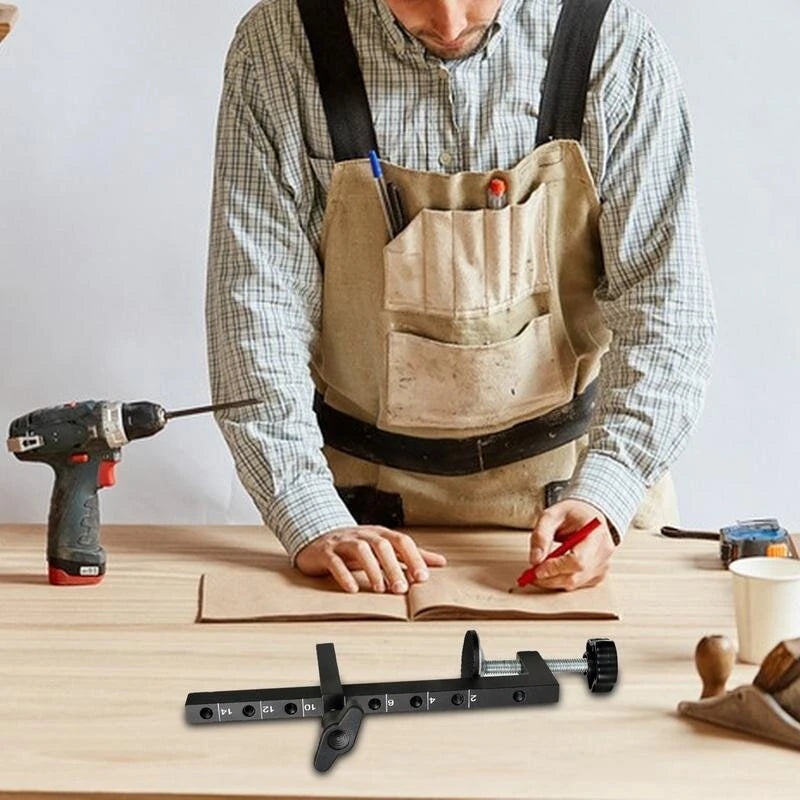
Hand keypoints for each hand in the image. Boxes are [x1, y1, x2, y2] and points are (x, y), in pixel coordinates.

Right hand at [295, 526, 446, 593]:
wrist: (317, 540)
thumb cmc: (356, 548)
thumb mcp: (384, 549)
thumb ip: (410, 556)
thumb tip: (441, 562)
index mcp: (379, 534)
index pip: (401, 541)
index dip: (413, 558)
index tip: (423, 578)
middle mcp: (363, 535)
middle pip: (382, 545)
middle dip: (394, 567)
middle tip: (402, 589)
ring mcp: (343, 542)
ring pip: (360, 550)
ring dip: (372, 569)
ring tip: (380, 589)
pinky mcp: (326, 553)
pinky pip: (335, 561)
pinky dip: (344, 574)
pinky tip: (353, 589)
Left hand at [528, 499, 615, 590]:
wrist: (587, 514)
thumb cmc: (571, 514)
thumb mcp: (550, 516)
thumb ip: (541, 536)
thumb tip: (535, 560)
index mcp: (596, 533)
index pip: (578, 560)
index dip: (556, 568)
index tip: (537, 569)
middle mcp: (604, 551)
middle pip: (576, 576)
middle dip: (550, 577)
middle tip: (530, 574)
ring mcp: (603, 564)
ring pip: (575, 583)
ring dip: (553, 580)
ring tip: (539, 569)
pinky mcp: (599, 574)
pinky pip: (577, 585)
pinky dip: (562, 580)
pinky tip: (553, 570)